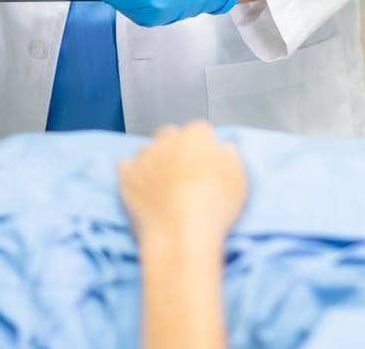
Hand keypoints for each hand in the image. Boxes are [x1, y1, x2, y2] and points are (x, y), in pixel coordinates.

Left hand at [118, 121, 247, 246]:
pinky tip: (141, 185)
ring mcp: (144, 158)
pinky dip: (132, 172)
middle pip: (170, 134)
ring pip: (147, 149)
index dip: (205, 145)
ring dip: (153, 159)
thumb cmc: (213, 207)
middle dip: (176, 147)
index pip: (201, 130)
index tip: (207, 160)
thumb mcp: (238, 178)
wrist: (181, 235)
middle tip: (184, 170)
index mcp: (195, 136)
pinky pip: (125, 166)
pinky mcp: (126, 178)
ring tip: (162, 182)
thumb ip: (229, 155)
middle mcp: (167, 141)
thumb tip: (222, 149)